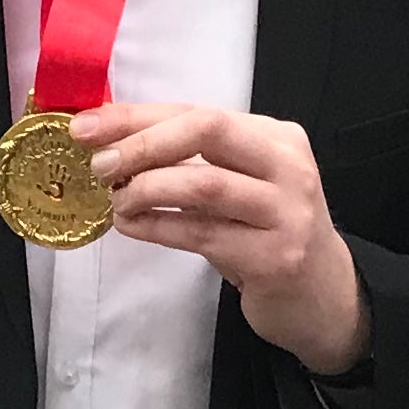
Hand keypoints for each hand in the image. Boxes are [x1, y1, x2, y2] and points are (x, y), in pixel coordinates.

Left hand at [74, 101, 370, 373]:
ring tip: (117, 201)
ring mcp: (286, 212)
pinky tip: (131, 226)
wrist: (322, 296)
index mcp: (277, 137)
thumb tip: (112, 141)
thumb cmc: (267, 232)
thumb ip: (194, 159)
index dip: (137, 117)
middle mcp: (288, 166)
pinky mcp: (275, 257)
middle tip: (100, 165)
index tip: (87, 127)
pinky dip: (157, 227)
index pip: (198, 112)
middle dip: (144, 144)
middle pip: (207, 131)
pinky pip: (201, 234)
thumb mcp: (243, 183)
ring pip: (203, 185)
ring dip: (146, 190)